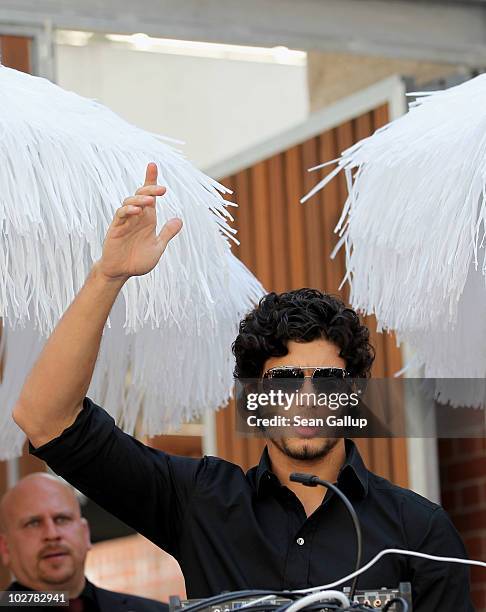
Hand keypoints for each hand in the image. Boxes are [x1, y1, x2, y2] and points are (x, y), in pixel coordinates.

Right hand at [98, 163, 182, 280]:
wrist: (121, 272)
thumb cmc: (138, 260)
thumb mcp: (158, 247)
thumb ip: (167, 234)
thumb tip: (179, 220)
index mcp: (147, 219)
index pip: (149, 196)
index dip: (150, 180)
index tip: (153, 165)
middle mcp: (136, 217)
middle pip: (141, 195)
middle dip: (150, 189)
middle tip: (162, 190)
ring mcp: (125, 221)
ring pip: (130, 202)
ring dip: (140, 200)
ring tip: (151, 201)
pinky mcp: (116, 228)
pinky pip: (121, 215)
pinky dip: (128, 211)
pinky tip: (137, 212)